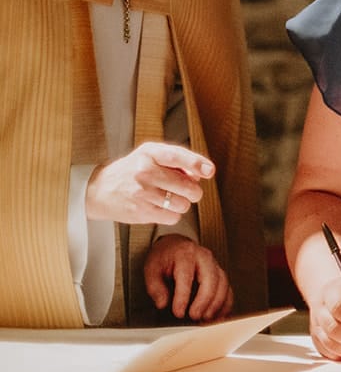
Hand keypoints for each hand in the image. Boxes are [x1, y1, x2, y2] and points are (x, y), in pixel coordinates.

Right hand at [84, 142, 211, 225]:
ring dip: (182, 204)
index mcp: (149, 153)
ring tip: (170, 198)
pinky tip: (161, 207)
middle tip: (189, 191)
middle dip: (194, 191)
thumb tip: (200, 174)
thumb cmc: (131, 170)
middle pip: (187, 187)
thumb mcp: (150, 156)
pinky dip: (172, 214)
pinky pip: (172, 217)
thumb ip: (177, 160)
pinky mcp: (140, 212)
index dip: (197, 164)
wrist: (99, 190)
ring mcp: (141, 193)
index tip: (209, 171)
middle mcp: (144, 172)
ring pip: (182, 205)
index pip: (177, 156)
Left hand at [143, 235, 233, 321]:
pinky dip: (225, 304)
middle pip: (211, 279)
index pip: (186, 277)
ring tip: (205, 318)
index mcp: (185, 254)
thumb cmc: (164, 258)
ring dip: (216, 304)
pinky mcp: (220, 274)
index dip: (183, 297)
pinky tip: (218, 315)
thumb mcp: (151, 269)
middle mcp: (204, 257)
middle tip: (195, 316)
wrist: (176, 246)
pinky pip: (228, 289)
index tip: (178, 312)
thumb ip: (155, 287)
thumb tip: (162, 304)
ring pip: (223, 284)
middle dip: (204, 301)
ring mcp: (215, 265)